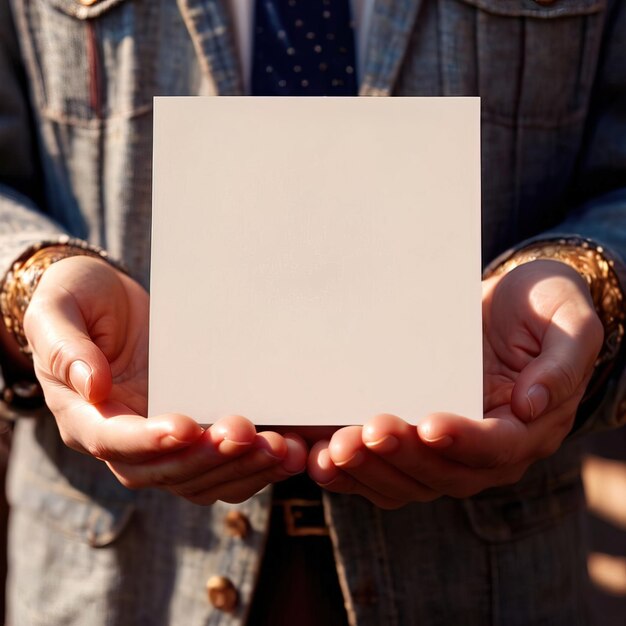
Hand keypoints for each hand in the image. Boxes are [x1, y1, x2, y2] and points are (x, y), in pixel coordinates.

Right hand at [23, 256, 305, 503]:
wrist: (108, 301)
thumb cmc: (77, 299)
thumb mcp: (58, 310)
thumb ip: (66, 348)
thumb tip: (93, 385)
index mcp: (87, 416)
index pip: (114, 441)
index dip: (149, 441)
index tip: (186, 427)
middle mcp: (125, 440)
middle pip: (165, 470)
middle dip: (209, 457)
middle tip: (249, 435)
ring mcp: (162, 441)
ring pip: (200, 478)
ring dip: (242, 469)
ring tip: (283, 450)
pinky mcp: (194, 432)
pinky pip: (222, 465)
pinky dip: (255, 465)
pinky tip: (290, 450)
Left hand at [307, 260, 603, 507]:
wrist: (508, 308)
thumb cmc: (540, 309)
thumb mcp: (569, 322)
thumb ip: (563, 363)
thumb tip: (533, 404)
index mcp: (525, 429)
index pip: (495, 448)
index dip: (462, 441)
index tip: (428, 423)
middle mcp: (484, 453)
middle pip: (442, 473)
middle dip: (399, 457)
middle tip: (358, 435)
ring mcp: (444, 453)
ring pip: (405, 481)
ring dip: (366, 469)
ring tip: (330, 450)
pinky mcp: (413, 444)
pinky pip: (382, 470)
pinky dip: (351, 471)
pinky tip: (318, 457)